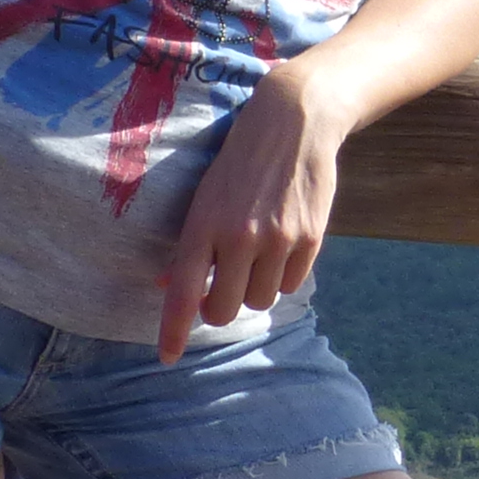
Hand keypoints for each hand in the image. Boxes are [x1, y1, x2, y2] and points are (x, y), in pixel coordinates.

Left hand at [158, 65, 349, 361]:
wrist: (294, 121)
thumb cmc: (240, 161)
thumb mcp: (205, 194)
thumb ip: (191, 242)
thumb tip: (167, 284)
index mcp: (204, 224)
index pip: (182, 291)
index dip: (173, 330)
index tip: (166, 357)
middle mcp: (240, 237)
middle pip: (224, 310)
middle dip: (219, 306)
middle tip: (220, 287)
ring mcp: (278, 239)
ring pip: (260, 300)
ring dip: (254, 287)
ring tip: (256, 251)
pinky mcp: (311, 238)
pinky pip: (291, 284)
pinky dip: (283, 275)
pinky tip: (282, 242)